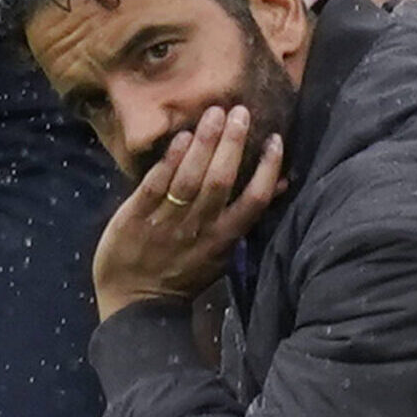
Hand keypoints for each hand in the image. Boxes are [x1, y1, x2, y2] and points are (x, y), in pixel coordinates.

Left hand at [93, 104, 284, 319]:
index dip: (267, 169)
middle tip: (240, 111)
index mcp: (223, 239)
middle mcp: (198, 229)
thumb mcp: (221, 253)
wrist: (135, 304)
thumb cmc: (182, 274)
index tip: (274, 139)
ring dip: (203, 144)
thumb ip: (245, 218)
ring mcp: (166, 223)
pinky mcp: (135, 218)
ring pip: (190, 180)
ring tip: (214, 113)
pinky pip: (155, 186)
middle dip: (232, 144)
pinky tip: (181, 137)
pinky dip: (170, 162)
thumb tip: (281, 184)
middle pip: (221, 182)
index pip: (253, 201)